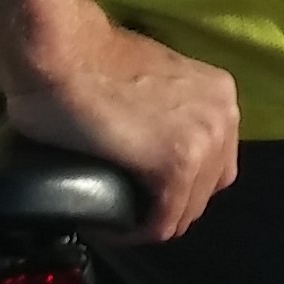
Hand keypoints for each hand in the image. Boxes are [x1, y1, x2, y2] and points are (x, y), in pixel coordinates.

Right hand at [0, 0, 239, 242]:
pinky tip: (106, 223)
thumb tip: (151, 151)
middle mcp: (224, 116)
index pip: (212, 165)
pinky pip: (161, 223)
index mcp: (218, 94)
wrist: (60, 50)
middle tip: (124, 208)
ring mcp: (205, 141)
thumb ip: (167, 115)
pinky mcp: (177, 164)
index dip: (175, 187)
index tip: (138, 190)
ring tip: (112, 217)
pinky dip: (133, 232)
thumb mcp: (152, 87)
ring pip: (183, 211)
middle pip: (204, 191)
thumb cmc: (87, 63)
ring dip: (148, 221)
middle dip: (164, 205)